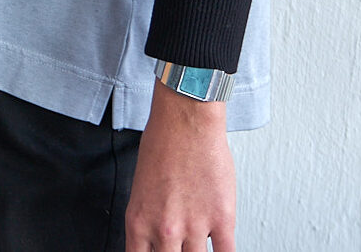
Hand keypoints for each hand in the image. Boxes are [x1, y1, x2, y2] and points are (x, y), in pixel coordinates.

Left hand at [125, 86, 235, 249]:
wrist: (185, 121)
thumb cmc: (162, 146)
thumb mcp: (142, 189)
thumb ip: (150, 220)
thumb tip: (161, 241)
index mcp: (138, 222)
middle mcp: (164, 229)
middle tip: (181, 249)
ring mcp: (193, 227)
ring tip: (198, 244)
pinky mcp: (221, 219)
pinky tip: (221, 251)